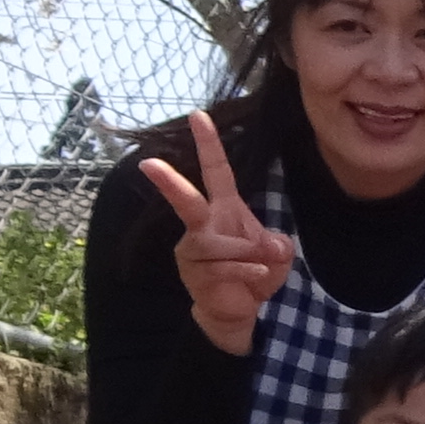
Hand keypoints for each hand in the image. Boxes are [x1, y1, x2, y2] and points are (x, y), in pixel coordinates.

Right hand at [138, 111, 300, 358]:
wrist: (238, 308)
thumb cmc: (254, 271)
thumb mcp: (276, 253)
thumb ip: (277, 244)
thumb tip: (270, 245)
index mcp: (223, 209)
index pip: (215, 171)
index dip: (209, 143)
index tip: (198, 115)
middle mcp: (202, 225)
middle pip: (187, 201)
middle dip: (169, 182)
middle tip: (148, 163)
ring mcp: (194, 250)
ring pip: (217, 244)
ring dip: (246, 253)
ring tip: (260, 264)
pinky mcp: (194, 274)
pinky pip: (223, 267)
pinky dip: (246, 270)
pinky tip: (258, 275)